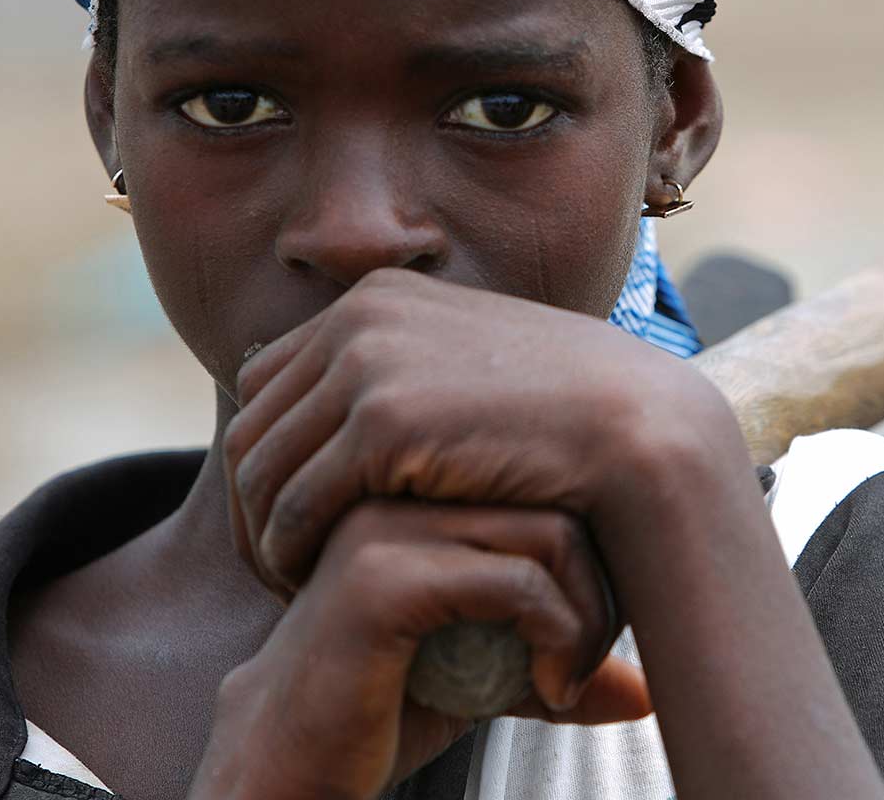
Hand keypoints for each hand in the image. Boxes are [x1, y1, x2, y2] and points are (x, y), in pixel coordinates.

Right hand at [189, 500, 650, 799]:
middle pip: (561, 494)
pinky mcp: (379, 579)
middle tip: (593, 654)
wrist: (287, 761)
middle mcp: (398, 483)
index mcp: (419, 478)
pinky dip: (558, 637)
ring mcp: (384, 523)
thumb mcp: (486, 670)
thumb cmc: (378, 704)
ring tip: (569, 674)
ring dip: (588, 613)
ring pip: (549, 531)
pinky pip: (514, 581)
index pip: (549, 473)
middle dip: (602, 581)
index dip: (596, 550)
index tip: (595, 627)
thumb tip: (643, 690)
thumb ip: (552, 652)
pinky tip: (547, 691)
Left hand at [223, 267, 738, 595]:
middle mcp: (361, 315)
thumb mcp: (467, 363)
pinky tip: (317, 588)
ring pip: (260, 469)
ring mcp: (369, 361)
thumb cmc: (562, 408)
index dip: (267, 454)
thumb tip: (353, 409)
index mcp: (377, 296)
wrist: (633, 426)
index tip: (283, 516)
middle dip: (251, 502)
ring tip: (295, 585)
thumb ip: (408, 368)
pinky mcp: (382, 421)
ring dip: (264, 537)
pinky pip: (294, 506)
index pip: (267, 380)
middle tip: (276, 566)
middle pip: (252, 424)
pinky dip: (289, 557)